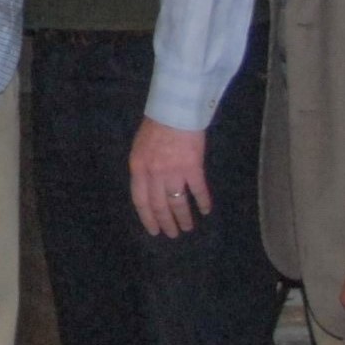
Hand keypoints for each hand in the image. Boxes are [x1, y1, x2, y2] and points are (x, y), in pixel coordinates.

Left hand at [127, 119, 209, 237]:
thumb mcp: (140, 147)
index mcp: (138, 168)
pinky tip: (205, 210)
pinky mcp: (193, 167)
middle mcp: (154, 174)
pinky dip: (202, 202)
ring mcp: (174, 172)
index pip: (141, 201)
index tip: (154, 231)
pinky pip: (198, 190)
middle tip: (173, 234)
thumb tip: (148, 187)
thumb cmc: (156, 125)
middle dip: (166, 222)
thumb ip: (143, 168)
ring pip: (177, 202)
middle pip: (159, 205)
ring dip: (183, 217)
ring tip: (188, 227)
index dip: (148, 218)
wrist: (175, 110)